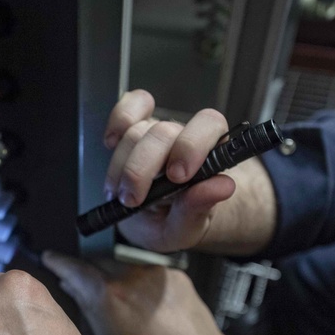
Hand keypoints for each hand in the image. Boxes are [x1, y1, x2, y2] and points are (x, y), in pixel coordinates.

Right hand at [43, 251, 241, 334]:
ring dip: (116, 279)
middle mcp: (130, 275)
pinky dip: (140, 285)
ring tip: (122, 309)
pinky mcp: (174, 273)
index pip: (74, 267)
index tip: (51, 258)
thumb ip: (87, 308)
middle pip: (98, 262)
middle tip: (82, 287)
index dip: (59, 262)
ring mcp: (155, 272)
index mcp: (108, 294)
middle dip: (89, 272)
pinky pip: (147, 274)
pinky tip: (145, 310)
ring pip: (123, 267)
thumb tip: (72, 285)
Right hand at [103, 90, 276, 255]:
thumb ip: (200, 207)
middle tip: (134, 199)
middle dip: (141, 169)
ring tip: (123, 194)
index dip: (190, 146)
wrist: (153, 220)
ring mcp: (157, 130)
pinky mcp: (134, 125)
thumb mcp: (186, 227)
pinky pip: (128, 106)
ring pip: (136, 132)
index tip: (176, 177)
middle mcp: (184, 137)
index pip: (209, 125)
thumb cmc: (173, 220)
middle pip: (163, 132)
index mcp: (209, 155)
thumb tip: (223, 186)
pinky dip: (117, 123)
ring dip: (123, 167)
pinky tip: (112, 144)